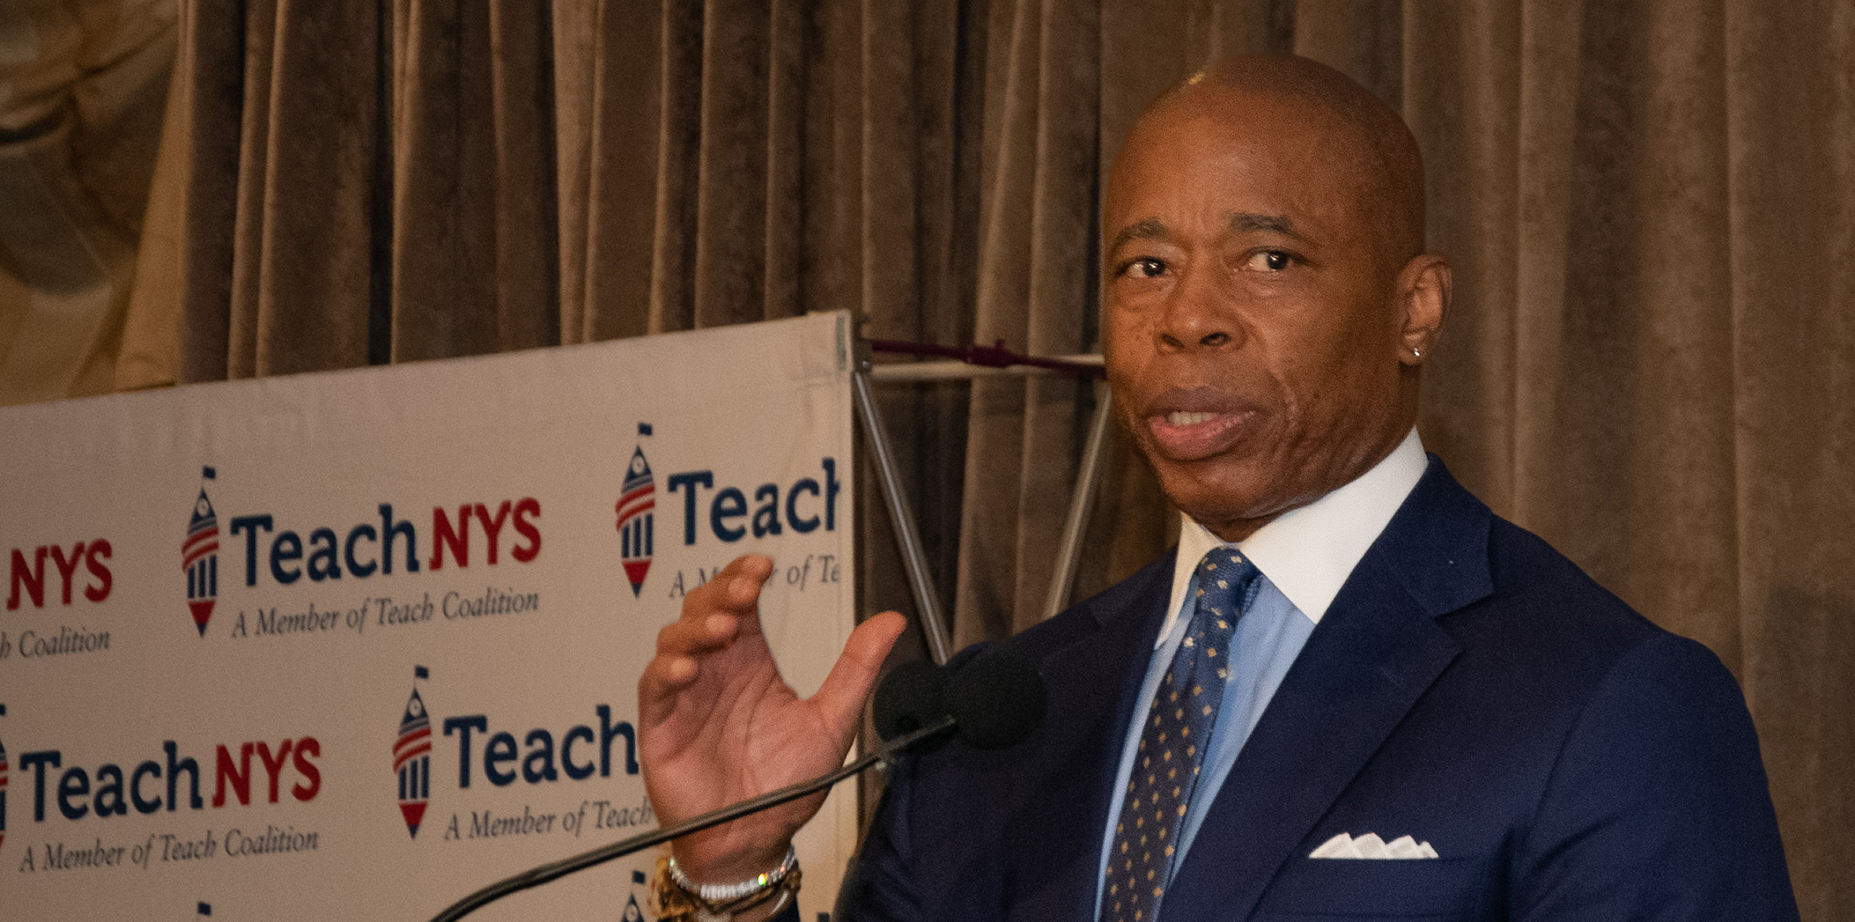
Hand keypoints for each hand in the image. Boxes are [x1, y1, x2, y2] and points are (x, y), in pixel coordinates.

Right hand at [638, 554, 905, 883]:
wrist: (754, 841)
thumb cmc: (785, 786)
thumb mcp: (832, 721)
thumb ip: (857, 669)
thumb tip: (892, 620)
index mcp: (751, 662)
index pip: (740, 601)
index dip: (744, 576)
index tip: (763, 567)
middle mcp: (716, 669)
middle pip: (703, 608)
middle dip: (720, 592)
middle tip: (745, 593)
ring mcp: (685, 694)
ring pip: (675, 637)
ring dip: (695, 626)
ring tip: (723, 631)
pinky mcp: (661, 723)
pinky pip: (653, 685)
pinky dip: (667, 670)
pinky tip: (688, 669)